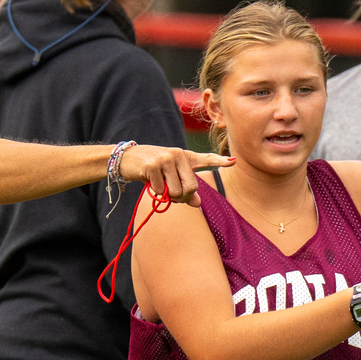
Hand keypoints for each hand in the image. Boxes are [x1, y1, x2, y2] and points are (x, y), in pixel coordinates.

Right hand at [118, 146, 232, 206]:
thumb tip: (197, 204)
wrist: (127, 159)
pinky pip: (161, 191)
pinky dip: (155, 192)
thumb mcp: (170, 178)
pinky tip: (150, 182)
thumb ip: (185, 190)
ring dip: (168, 196)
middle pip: (192, 187)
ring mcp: (166, 159)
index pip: (206, 159)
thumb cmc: (152, 169)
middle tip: (173, 196)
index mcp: (185, 157)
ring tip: (160, 187)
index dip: (220, 161)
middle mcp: (178, 155)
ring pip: (176, 191)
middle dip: (183, 197)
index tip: (233, 161)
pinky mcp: (153, 166)